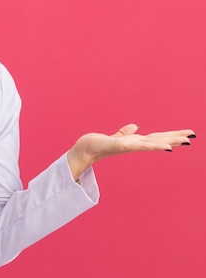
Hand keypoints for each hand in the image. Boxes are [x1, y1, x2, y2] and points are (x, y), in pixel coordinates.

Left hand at [67, 124, 195, 180]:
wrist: (83, 150)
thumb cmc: (98, 144)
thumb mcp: (115, 137)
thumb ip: (125, 133)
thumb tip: (135, 126)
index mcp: (134, 142)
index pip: (156, 138)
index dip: (171, 136)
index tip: (188, 134)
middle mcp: (133, 145)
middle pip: (158, 140)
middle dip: (175, 139)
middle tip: (193, 137)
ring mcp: (127, 146)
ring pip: (151, 144)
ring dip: (167, 142)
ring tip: (184, 142)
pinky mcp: (118, 145)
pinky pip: (137, 145)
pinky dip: (151, 145)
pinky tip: (162, 146)